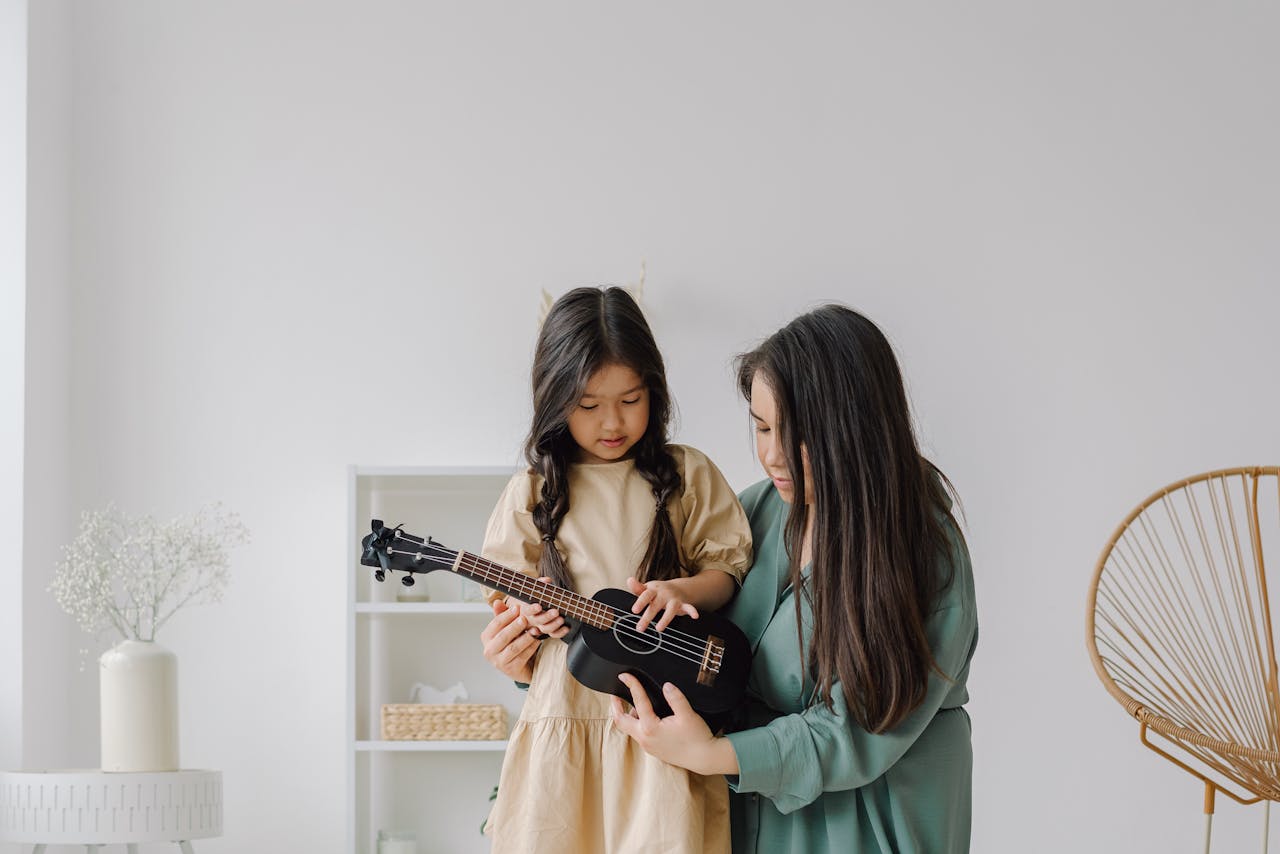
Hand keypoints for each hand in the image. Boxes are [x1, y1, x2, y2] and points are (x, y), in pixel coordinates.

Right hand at [480, 599, 541, 681]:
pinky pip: (522, 657)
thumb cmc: (511, 642)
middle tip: (525, 618)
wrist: (518, 666)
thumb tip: (497, 602)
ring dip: (525, 638)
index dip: (506, 615)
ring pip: (513, 648)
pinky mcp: (511, 670)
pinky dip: (531, 648)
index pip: (495, 624)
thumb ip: (502, 615)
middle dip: (515, 627)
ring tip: (535, 630)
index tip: (517, 607)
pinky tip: (538, 641)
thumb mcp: (506, 628)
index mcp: (486, 637)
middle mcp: (489, 650)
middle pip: (503, 636)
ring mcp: (499, 662)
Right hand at [508, 578, 570, 639]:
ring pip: (545, 629)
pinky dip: (560, 632)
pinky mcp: (547, 631)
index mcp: (526, 609)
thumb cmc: (532, 598)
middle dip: (547, 617)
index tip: (539, 606)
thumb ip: (539, 584)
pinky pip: (553, 634)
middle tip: (556, 611)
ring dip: (554, 625)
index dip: (532, 609)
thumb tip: (547, 580)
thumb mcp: (532, 590)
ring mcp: (539, 626)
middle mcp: (532, 619)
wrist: (527, 609)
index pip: (527, 610)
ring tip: (562, 619)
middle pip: (538, 621)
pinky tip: (567, 627)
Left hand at [610, 673, 735, 775]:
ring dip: (627, 716)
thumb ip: (676, 698)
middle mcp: (645, 738)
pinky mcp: (653, 749)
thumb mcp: (688, 715)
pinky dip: (637, 723)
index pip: (638, 701)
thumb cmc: (696, 738)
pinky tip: (647, 716)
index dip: (631, 685)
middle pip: (620, 721)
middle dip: (615, 706)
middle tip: (615, 693)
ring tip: (632, 703)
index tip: (625, 676)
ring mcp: (647, 746)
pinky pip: (638, 734)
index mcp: (650, 727)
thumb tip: (666, 686)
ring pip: (629, 729)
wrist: (704, 758)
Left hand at [626, 576, 698, 632]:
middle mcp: (664, 594)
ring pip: (670, 609)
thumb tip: (629, 580)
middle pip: (655, 605)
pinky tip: (695, 615)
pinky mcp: (682, 604)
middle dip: (648, 617)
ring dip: (665, 619)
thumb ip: (638, 588)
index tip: (634, 610)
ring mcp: (673, 599)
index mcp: (653, 589)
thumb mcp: (647, 589)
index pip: (646, 595)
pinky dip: (692, 610)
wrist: (678, 587)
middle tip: (640, 628)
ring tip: (659, 629)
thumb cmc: (658, 591)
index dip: (640, 602)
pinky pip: (688, 607)